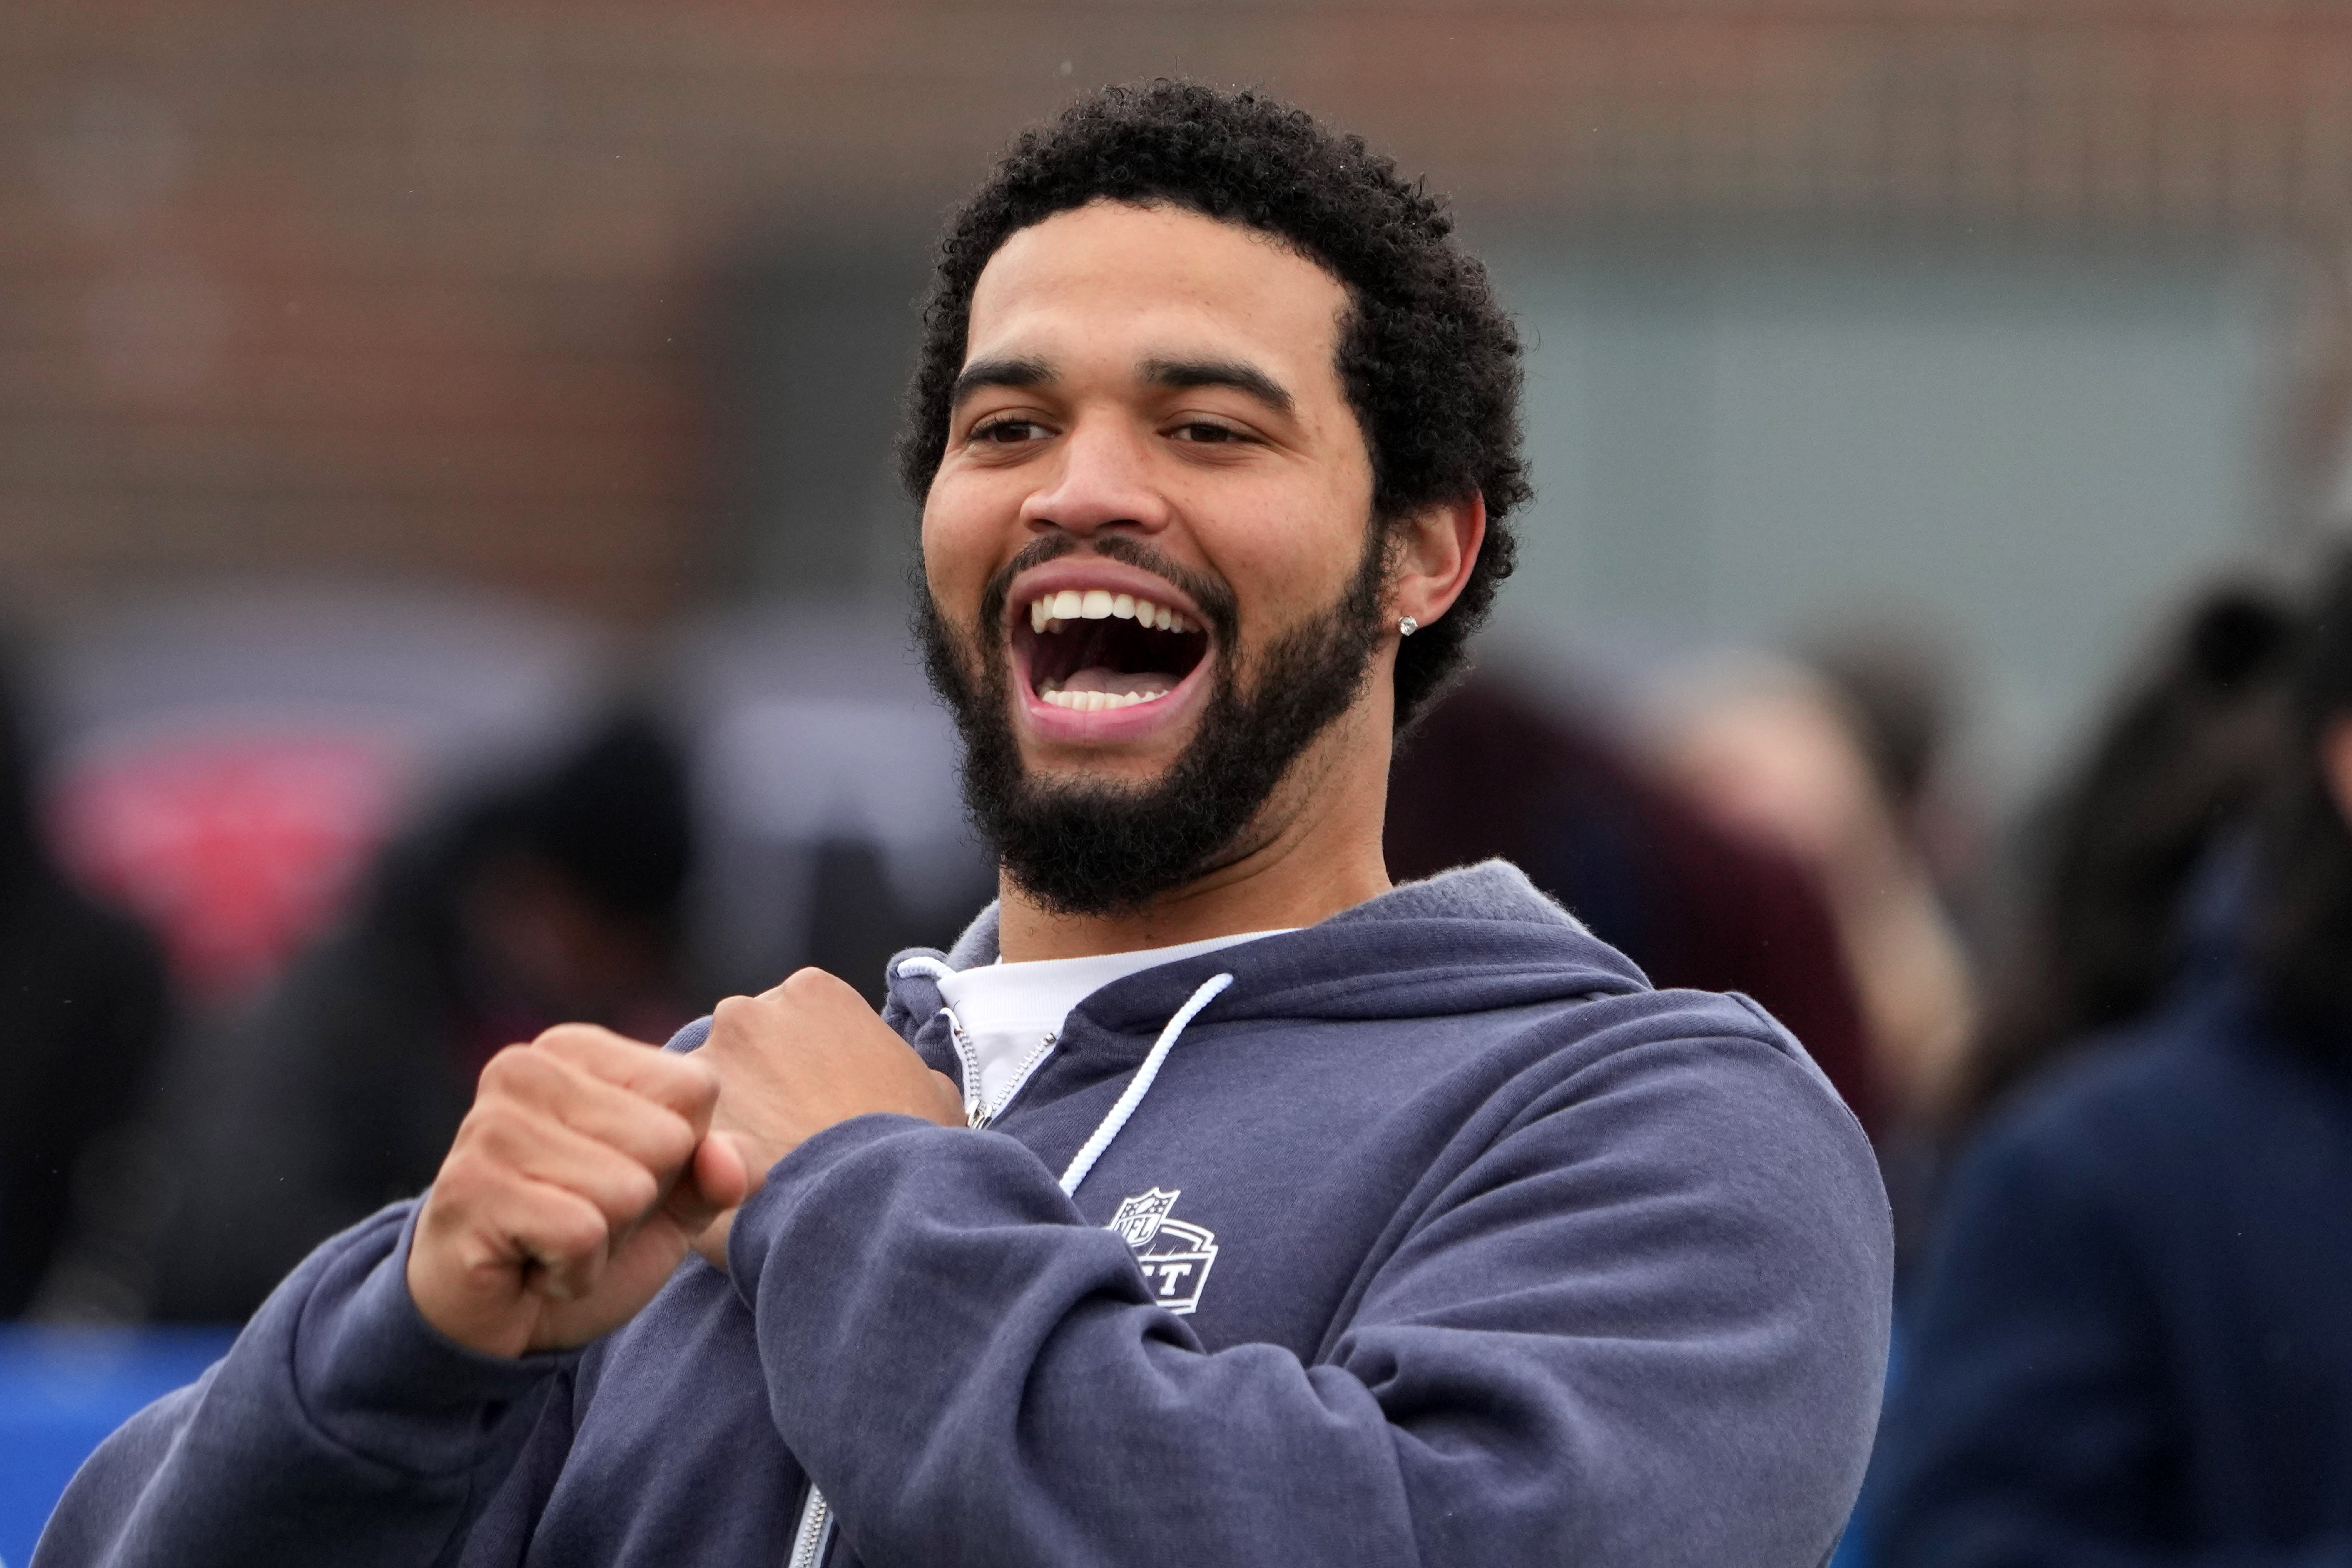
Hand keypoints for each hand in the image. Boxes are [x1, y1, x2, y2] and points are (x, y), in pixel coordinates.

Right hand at [407, 1024, 752, 1358]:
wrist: (498, 1319)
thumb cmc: (589, 1239)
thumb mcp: (676, 1199)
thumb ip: (721, 1168)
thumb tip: (727, 1162)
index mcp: (576, 1049)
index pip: (693, 1089)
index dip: (676, 1155)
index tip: (618, 1177)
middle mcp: (524, 1069)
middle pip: (666, 1139)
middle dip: (640, 1201)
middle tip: (582, 1216)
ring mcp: (490, 1127)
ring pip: (628, 1190)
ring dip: (607, 1238)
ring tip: (557, 1237)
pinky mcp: (471, 1189)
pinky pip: (583, 1234)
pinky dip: (575, 1271)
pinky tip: (535, 1267)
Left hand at [691, 968, 964, 1268]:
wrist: (873, 1201)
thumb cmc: (910, 1142)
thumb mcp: (933, 1090)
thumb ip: (901, 1068)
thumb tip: (901, 1081)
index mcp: (812, 992)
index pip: (792, 1020)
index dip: (806, 1066)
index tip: (820, 1102)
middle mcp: (749, 1013)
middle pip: (743, 1048)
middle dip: (759, 1086)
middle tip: (791, 1138)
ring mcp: (707, 1064)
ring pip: (709, 1096)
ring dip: (730, 1124)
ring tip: (768, 1173)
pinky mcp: (683, 1124)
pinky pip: (688, 1145)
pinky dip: (706, 1167)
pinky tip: (742, 1199)